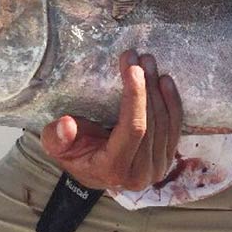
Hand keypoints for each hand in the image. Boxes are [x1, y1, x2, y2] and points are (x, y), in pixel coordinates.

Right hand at [40, 50, 182, 190]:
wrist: (94, 170)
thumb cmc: (74, 153)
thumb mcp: (56, 146)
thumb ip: (57, 137)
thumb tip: (66, 125)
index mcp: (113, 169)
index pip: (133, 129)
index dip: (136, 97)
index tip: (133, 68)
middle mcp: (140, 174)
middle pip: (152, 122)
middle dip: (146, 86)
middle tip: (140, 57)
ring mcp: (157, 168)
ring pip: (165, 122)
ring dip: (158, 89)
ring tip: (149, 62)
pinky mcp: (167, 159)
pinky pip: (175, 127)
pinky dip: (172, 102)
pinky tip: (165, 81)